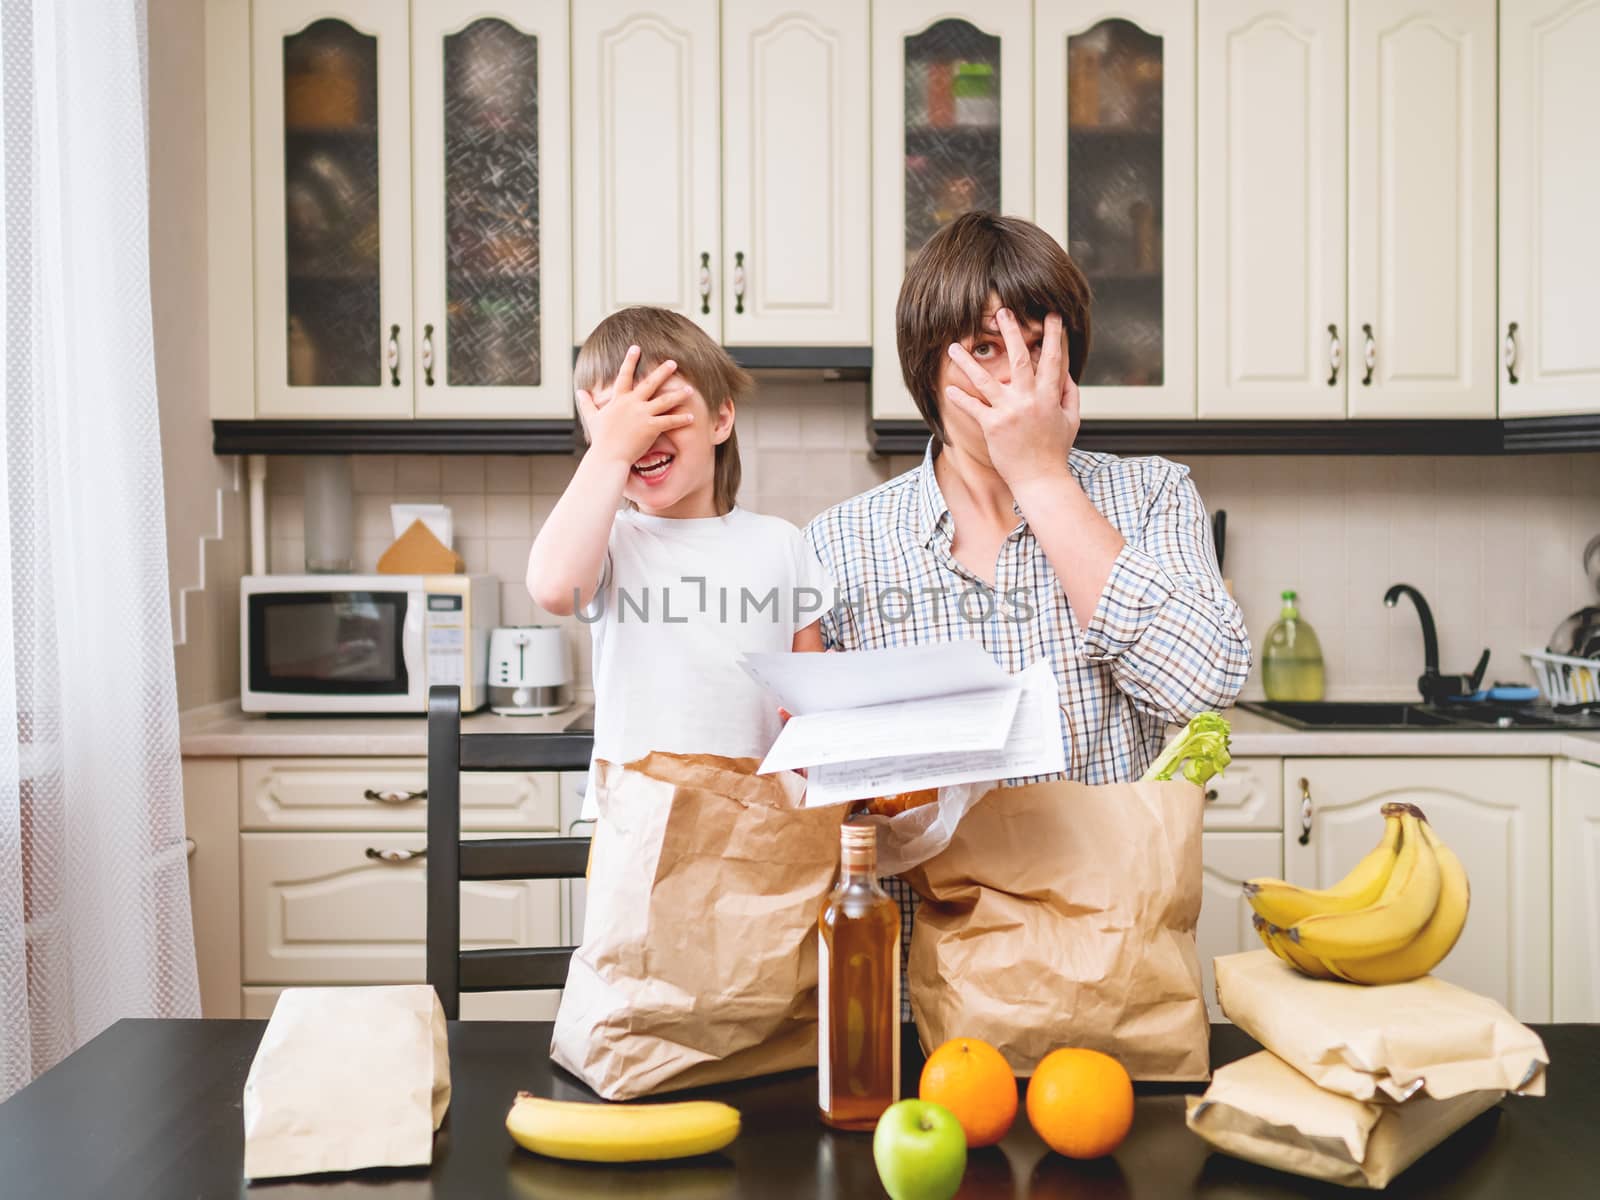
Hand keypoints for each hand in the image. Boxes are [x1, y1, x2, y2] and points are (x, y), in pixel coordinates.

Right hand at [576, 345, 694, 465]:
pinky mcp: (651, 427)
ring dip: (678, 394)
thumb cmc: (601, 440)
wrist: (608, 456)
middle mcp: (632, 403)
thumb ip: (587, 403)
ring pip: (665, 400)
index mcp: (619, 399)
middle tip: (673, 362)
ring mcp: (642, 414)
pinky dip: (681, 419)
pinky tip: (691, 416)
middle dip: (662, 371)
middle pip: (650, 383)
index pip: (624, 375)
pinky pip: (670, 421)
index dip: (630, 360)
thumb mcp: (592, 418)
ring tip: (690, 389)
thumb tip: (579, 392)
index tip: (636, 348)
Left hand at [943, 309, 1079, 487]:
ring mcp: (1009, 412)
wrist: (1041, 479)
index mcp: (1050, 396)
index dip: (1053, 336)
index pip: (1053, 359)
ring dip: (968, 362)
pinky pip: (973, 407)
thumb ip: (1070, 394)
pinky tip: (949, 388)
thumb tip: (1066, 373)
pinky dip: (960, 398)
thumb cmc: (1055, 451)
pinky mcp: (993, 426)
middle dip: (1012, 332)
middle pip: (1019, 359)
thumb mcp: (1071, 420)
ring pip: (986, 380)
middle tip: (1003, 311)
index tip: (1050, 315)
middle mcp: (1029, 399)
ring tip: (954, 346)